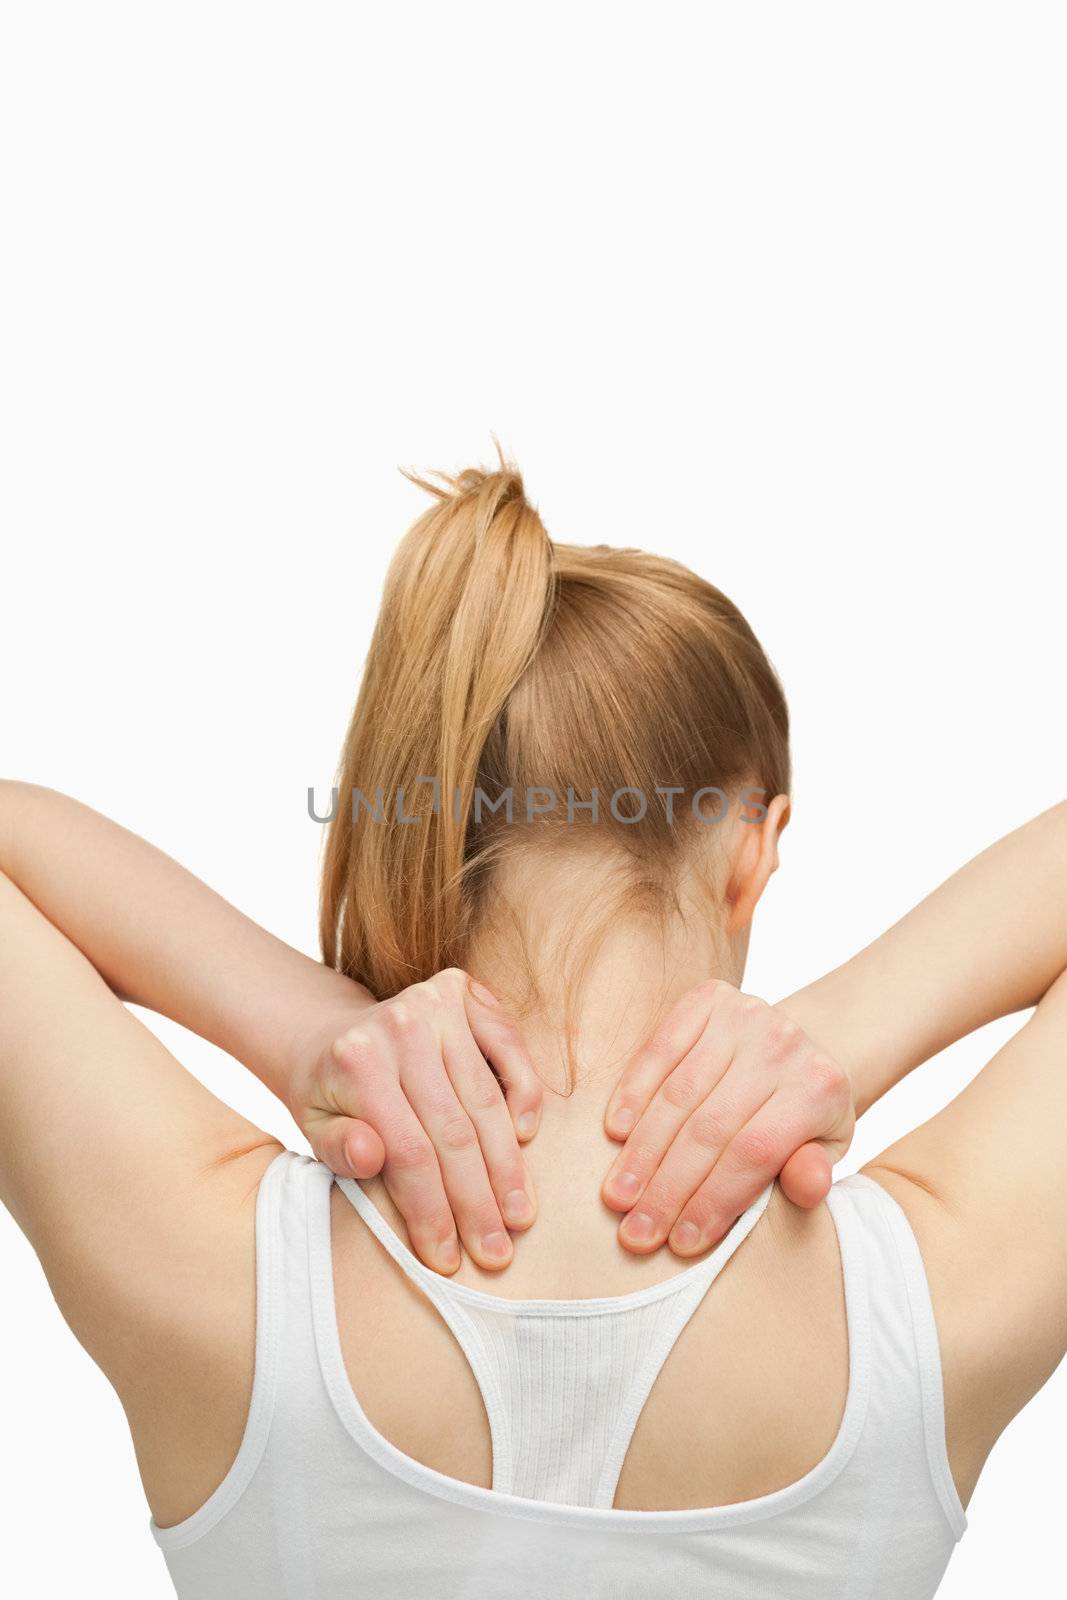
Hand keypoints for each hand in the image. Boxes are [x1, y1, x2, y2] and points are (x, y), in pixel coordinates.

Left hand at [287, 968, 542, 1274]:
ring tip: (517, 1215)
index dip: (433, 1211)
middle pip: (453, 1130)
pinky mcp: (467, 993)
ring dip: (506, 1165)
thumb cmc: (327, 1092)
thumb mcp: (313, 1125)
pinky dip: (524, 1094)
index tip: (448, 1258)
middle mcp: (401, 1024)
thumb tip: (372, 1154)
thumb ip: (338, 1146)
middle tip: (495, 1251)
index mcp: (357, 1060)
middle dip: (476, 1201)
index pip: (408, 1151)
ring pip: (485, 1100)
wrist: (331, 1031)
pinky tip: (526, 1141)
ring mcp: (437, 1002)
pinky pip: (510, 1048)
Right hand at [601, 980, 854, 1255]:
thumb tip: (806, 1186)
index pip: (756, 1153)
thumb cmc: (807, 1112)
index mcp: (819, 1085)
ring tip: (618, 1197)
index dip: (714, 1200)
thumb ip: (814, 1172)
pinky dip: (633, 1091)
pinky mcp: (708, 998)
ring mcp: (744, 1014)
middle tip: (636, 1233)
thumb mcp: (826, 1148)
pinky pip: (659, 1049)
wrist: (800, 1045)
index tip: (681, 1243)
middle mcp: (783, 1043)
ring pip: (679, 1094)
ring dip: (642, 1152)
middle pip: (711, 1127)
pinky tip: (614, 1133)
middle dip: (668, 1188)